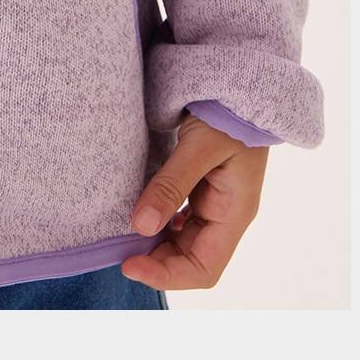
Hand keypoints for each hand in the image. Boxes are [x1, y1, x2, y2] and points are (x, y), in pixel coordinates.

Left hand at [119, 108, 269, 293]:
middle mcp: (227, 215)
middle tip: (118, 249)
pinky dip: (160, 223)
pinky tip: (143, 213)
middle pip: (192, 259)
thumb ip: (171, 185)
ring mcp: (217, 202)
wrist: (240, 83)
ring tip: (125, 235)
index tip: (130, 265)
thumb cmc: (227, 112)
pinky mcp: (205, 187)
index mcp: (235, 214)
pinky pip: (182, 218)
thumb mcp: (199, 146)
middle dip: (156, 261)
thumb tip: (140, 227)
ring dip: (157, 244)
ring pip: (185, 241)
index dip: (167, 276)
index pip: (204, 269)